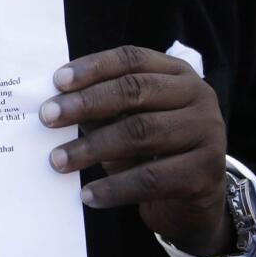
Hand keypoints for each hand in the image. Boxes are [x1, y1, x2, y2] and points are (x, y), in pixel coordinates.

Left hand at [40, 45, 230, 256]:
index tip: (57, 82)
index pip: (132, 59)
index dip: (94, 67)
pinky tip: (88, 195)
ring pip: (141, 133)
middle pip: (135, 91)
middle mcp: (199, 95)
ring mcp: (207, 132)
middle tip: (47, 118)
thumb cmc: (151, 149)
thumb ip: (100, 108)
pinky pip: (152, 179)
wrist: (194, 197)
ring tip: (58, 160)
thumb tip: (54, 103)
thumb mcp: (127, 121)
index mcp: (176, 74)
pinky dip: (114, 188)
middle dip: (86, 103)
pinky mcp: (205, 172)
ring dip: (92, 147)